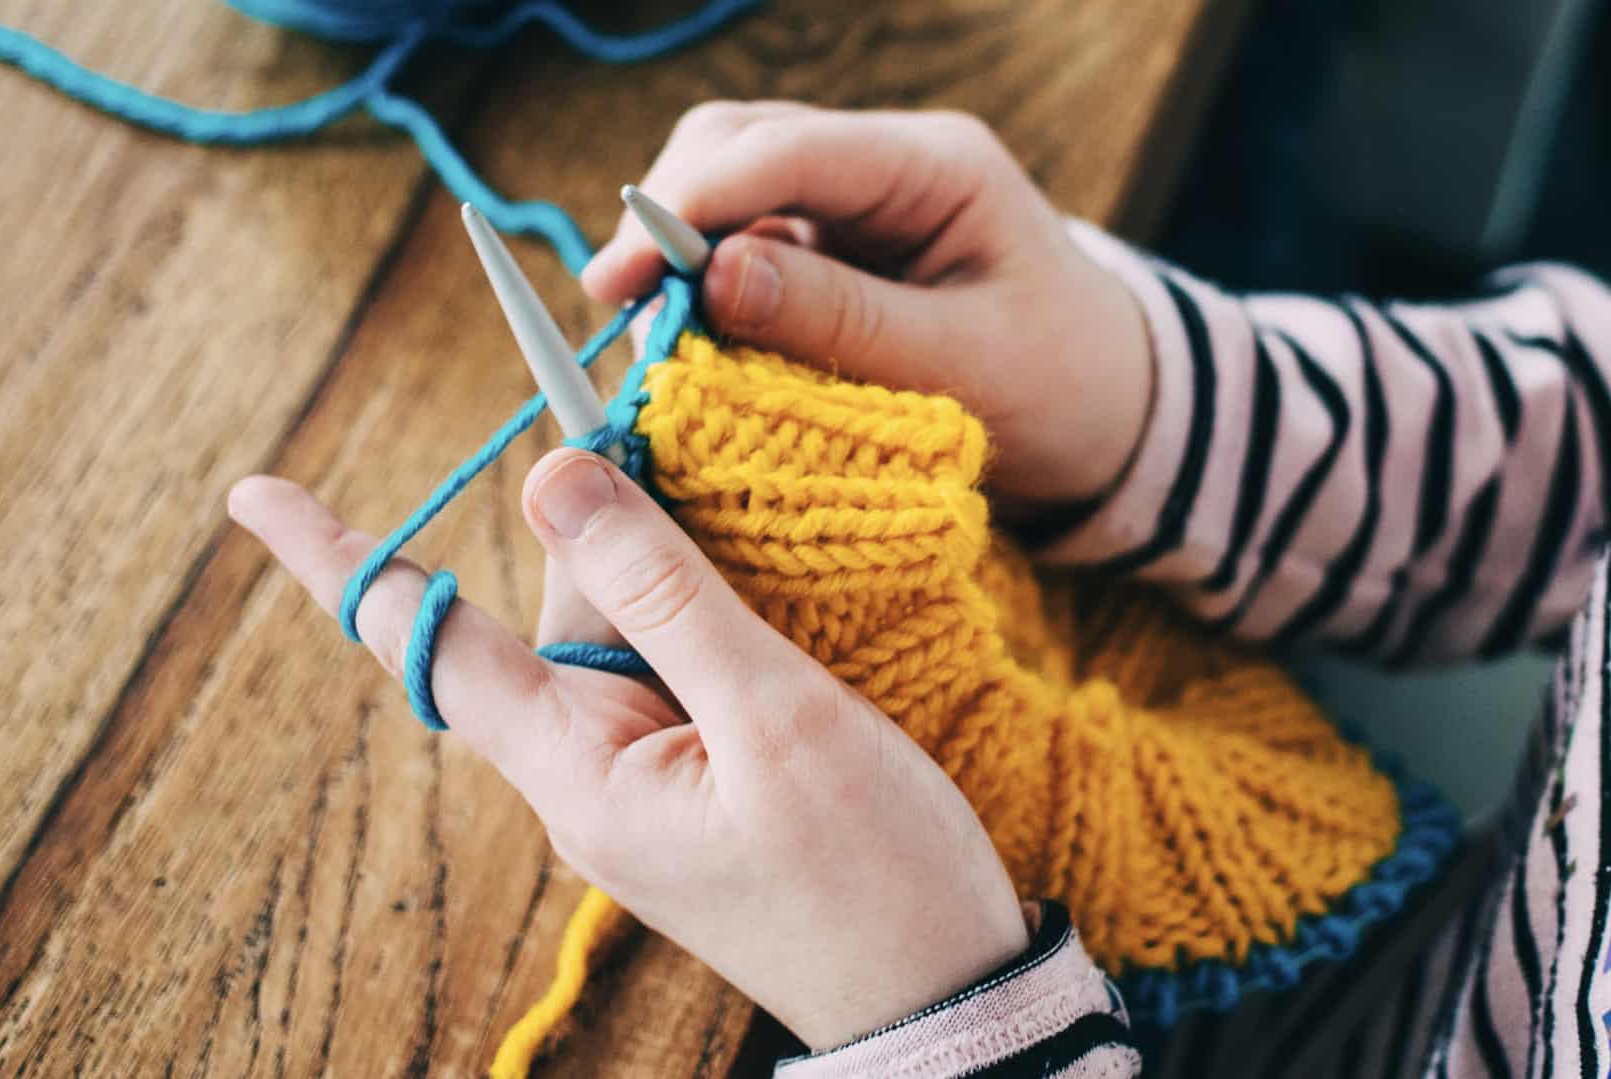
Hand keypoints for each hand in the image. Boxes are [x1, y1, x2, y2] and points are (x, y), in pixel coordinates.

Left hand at [229, 451, 1028, 1050]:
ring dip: (664, 554)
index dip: (339, 558)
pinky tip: (754, 566)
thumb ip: (665, 591)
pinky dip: (696, 601)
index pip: (427, 642)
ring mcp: (640, 775)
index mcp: (576, 768)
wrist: (948, 999)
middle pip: (549, 605)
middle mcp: (585, 769)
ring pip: (618, 625)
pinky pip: (667, 662)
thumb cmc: (872, 879)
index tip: (251, 491)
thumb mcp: (775, 718)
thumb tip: (554, 470)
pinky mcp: (695, 776)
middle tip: (646, 406)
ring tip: (736, 500)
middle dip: (596, 513)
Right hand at [583, 102, 1154, 509]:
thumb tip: (712, 280)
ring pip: (728, 186)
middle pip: (738, 144)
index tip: (621, 279)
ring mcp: (855, 202)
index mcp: (935, 166)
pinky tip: (681, 337)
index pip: (785, 151)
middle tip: (617, 307)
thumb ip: (839, 322)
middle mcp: (886, 163)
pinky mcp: (834, 249)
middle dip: (667, 217)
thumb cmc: (1060, 390)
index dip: (690, 206)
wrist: (1113, 419)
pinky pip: (743, 244)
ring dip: (676, 250)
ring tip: (643, 329)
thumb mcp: (961, 367)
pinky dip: (701, 287)